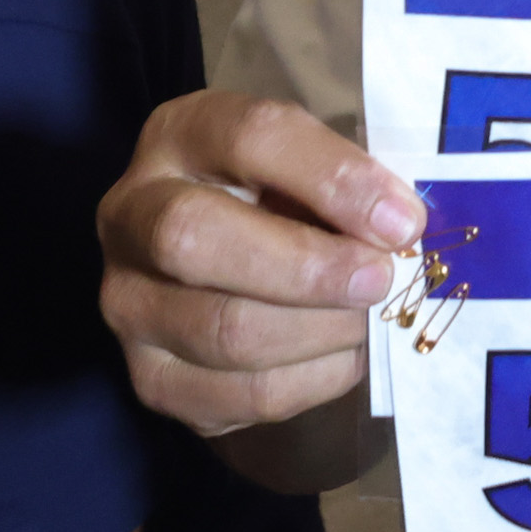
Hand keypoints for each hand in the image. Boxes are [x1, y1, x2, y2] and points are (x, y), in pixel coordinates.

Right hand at [97, 90, 425, 437]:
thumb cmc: (285, 197)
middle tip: (381, 279)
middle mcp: (130, 215)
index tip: (401, 220)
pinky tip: (344, 355)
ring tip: (369, 319)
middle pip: (197, 240)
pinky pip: (240, 396)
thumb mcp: (312, 162)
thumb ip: (349, 182)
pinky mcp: (152, 379)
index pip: (249, 138)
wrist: (229, 256)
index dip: (333, 179)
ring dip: (321, 331)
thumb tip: (401, 231)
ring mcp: (128, 303)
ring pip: (223, 330)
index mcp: (180, 136)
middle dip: (309, 269)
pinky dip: (312, 381)